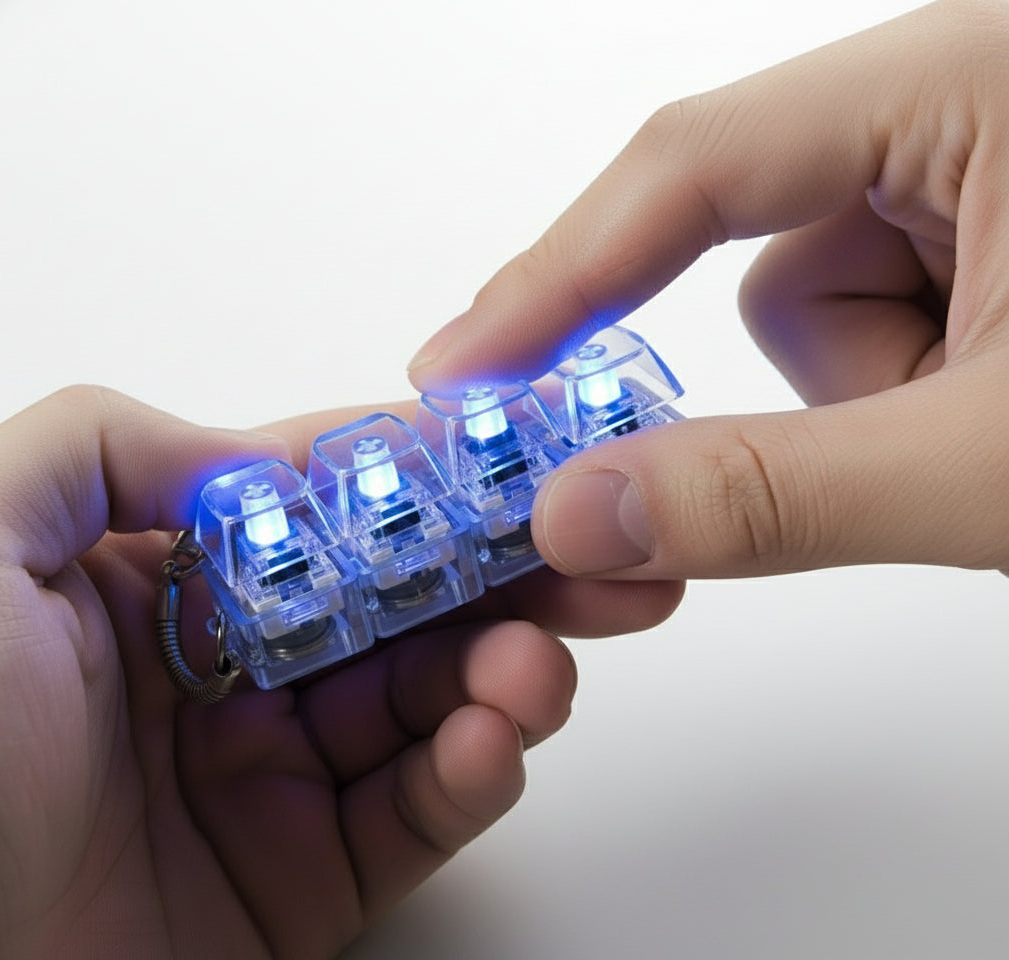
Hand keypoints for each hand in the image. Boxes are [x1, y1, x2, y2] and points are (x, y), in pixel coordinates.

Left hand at [0, 386, 680, 959]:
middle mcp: (221, 674)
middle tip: (581, 556)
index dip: (414, 480)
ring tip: (538, 662)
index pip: (318, 510)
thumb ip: (98, 445)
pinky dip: (467, 775)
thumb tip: (252, 453)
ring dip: (500, 673)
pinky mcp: (296, 882)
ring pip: (421, 705)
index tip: (504, 456)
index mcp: (155, 584)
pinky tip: (494, 738)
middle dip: (497, 576)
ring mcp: (265, 779)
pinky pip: (407, 816)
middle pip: (394, 605)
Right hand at [408, 0, 1008, 579]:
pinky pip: (856, 307)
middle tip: (876, 453)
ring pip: (804, 291)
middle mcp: (953, 95)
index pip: (693, 162)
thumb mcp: (982, 465)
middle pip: (752, 241)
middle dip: (810, 374)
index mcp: (965, 81)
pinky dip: (888, 387)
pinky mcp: (974, 223)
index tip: (463, 369)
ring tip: (975, 434)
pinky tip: (983, 411)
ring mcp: (968, 158)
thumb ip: (771, 495)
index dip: (558, 276)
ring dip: (856, 390)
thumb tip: (576, 516)